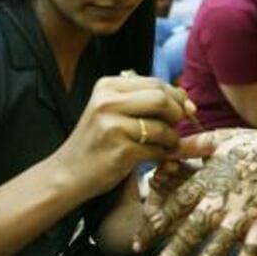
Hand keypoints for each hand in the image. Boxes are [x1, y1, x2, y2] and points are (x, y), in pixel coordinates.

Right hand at [53, 75, 195, 198]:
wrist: (69, 173)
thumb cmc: (97, 141)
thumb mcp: (111, 110)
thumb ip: (144, 101)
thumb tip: (188, 103)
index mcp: (107, 86)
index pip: (155, 82)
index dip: (177, 96)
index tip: (185, 109)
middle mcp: (107, 102)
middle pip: (161, 98)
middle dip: (177, 113)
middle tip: (176, 127)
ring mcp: (112, 126)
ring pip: (162, 126)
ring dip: (171, 138)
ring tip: (164, 145)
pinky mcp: (120, 150)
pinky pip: (156, 148)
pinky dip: (163, 153)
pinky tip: (155, 156)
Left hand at [134, 128, 256, 255]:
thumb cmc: (255, 144)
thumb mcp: (218, 139)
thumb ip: (189, 146)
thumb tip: (164, 147)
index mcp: (206, 181)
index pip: (173, 207)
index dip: (154, 227)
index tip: (137, 246)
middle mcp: (219, 202)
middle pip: (187, 236)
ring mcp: (242, 216)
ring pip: (215, 252)